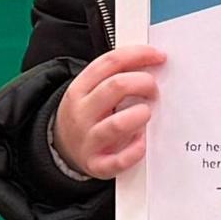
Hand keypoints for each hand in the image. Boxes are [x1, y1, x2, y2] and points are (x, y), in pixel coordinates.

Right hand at [52, 45, 169, 178]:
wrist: (61, 149)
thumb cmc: (87, 116)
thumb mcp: (90, 91)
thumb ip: (114, 77)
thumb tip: (151, 64)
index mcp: (80, 88)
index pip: (110, 62)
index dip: (139, 55)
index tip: (159, 56)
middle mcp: (82, 112)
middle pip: (116, 87)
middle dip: (144, 83)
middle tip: (154, 90)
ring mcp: (88, 140)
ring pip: (118, 124)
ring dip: (140, 115)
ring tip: (145, 114)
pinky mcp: (96, 164)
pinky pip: (119, 160)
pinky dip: (136, 150)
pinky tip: (142, 143)